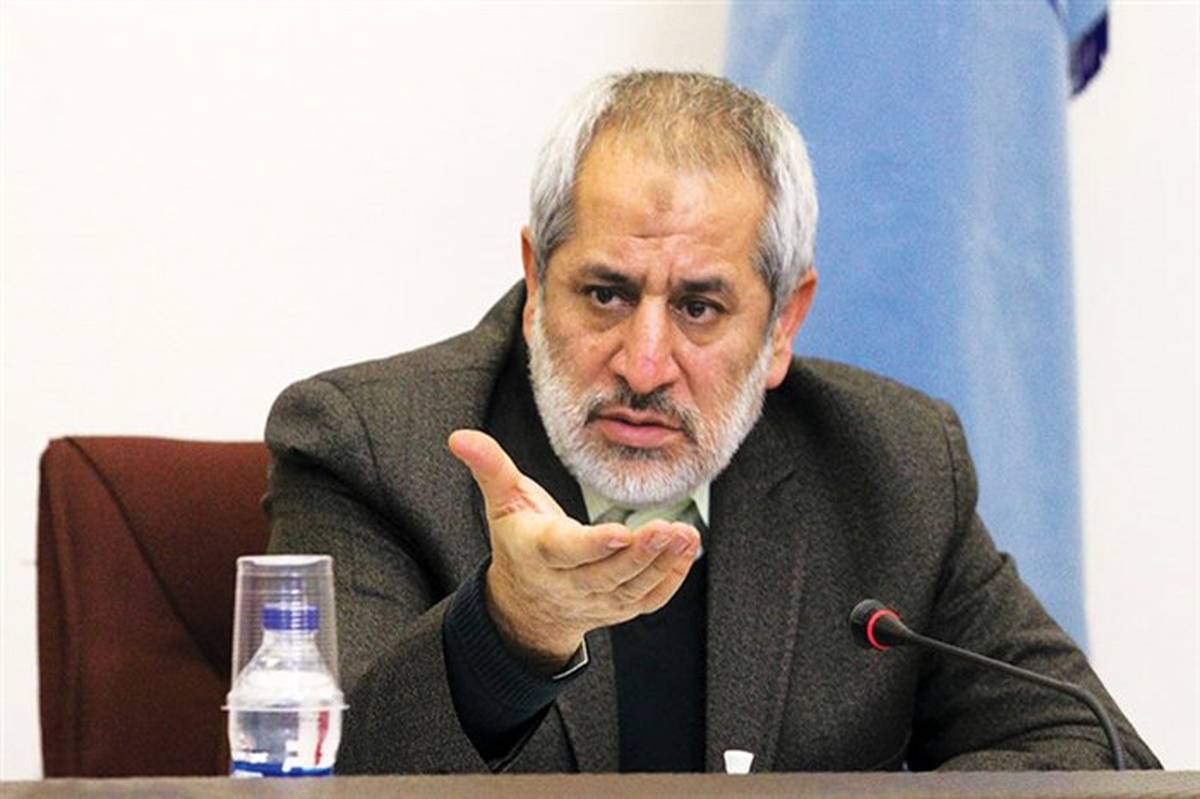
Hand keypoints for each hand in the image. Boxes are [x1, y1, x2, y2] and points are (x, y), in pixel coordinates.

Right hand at [448, 429, 700, 672]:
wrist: (525, 604)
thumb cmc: (519, 540)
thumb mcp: (501, 502)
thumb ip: (489, 467)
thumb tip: (458, 436)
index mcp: (539, 553)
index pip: (567, 551)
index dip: (594, 545)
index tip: (621, 533)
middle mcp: (568, 584)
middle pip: (607, 574)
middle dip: (640, 554)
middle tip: (668, 528)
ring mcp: (596, 601)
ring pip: (631, 589)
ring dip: (661, 563)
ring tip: (685, 534)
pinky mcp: (618, 608)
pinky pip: (648, 600)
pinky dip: (670, 578)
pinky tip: (687, 550)